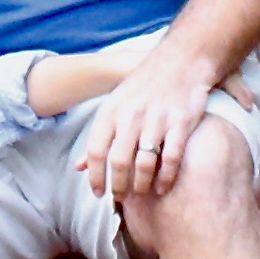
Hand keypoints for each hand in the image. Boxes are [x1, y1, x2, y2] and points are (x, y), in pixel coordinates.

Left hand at [74, 45, 222, 198]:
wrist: (181, 60)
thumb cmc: (144, 86)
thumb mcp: (114, 105)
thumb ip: (98, 138)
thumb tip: (78, 167)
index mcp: (111, 111)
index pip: (96, 151)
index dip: (95, 176)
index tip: (98, 193)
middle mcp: (132, 116)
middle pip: (119, 162)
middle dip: (118, 186)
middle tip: (120, 198)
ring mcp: (157, 119)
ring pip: (144, 163)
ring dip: (141, 185)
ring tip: (140, 194)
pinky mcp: (181, 122)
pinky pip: (171, 158)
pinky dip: (166, 178)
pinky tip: (162, 187)